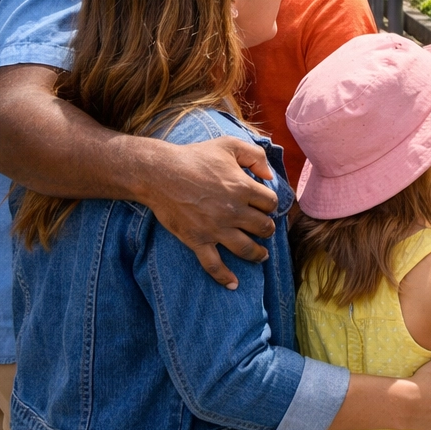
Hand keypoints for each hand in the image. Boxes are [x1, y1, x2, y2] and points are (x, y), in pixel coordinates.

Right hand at [138, 137, 279, 289]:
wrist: (160, 173)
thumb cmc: (195, 156)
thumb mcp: (229, 145)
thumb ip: (255, 155)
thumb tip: (270, 175)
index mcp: (243, 188)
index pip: (271, 203)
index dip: (270, 204)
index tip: (265, 205)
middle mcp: (233, 211)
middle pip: (264, 228)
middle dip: (267, 228)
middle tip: (264, 228)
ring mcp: (215, 228)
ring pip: (246, 249)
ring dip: (258, 254)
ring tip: (262, 255)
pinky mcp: (197, 240)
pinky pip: (213, 265)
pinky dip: (224, 277)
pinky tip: (233, 284)